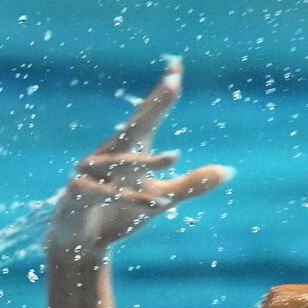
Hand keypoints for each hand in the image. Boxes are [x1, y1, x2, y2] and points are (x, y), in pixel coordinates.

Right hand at [45, 58, 233, 261]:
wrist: (79, 241)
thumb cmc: (118, 212)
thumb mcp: (162, 199)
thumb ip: (192, 184)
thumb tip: (228, 171)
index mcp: (130, 150)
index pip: (148, 116)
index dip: (163, 94)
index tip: (177, 66)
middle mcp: (110, 154)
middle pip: (135, 126)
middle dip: (154, 106)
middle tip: (173, 82)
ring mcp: (92, 173)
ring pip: (122, 163)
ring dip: (148, 163)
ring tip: (176, 158)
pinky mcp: (79, 195)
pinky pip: (109, 195)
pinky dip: (133, 201)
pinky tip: (156, 206)